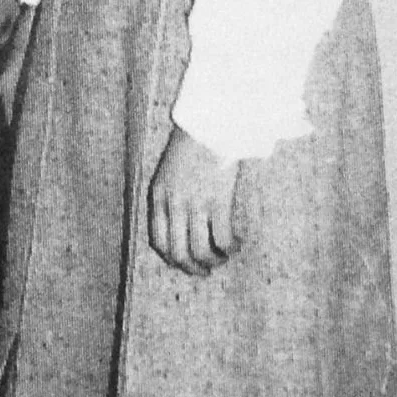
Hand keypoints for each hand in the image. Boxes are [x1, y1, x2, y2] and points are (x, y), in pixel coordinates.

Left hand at [148, 124, 241, 276]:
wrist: (210, 125)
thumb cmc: (192, 145)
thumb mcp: (169, 171)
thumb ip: (170, 197)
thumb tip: (181, 228)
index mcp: (159, 195)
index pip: (158, 241)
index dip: (172, 258)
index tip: (184, 263)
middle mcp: (174, 204)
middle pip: (179, 252)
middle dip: (193, 268)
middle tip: (206, 271)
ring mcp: (195, 204)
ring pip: (201, 251)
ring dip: (214, 261)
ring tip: (223, 257)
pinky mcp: (218, 202)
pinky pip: (222, 239)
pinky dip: (230, 247)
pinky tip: (237, 243)